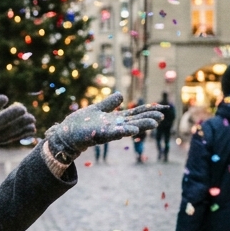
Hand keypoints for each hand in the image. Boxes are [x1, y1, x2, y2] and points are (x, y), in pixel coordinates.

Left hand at [45, 93, 164, 163]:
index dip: (147, 111)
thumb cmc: (81, 123)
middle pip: (135, 121)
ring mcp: (108, 131)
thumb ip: (109, 103)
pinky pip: (114, 133)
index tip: (162, 109)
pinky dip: (123, 131)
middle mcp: (114, 126)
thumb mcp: (98, 109)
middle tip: (162, 116)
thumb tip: (121, 95)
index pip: (134, 114)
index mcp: (115, 119)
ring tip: (154, 123)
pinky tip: (133, 130)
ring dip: (141, 125)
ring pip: (128, 128)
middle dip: (148, 119)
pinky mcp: (100, 135)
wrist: (66, 133)